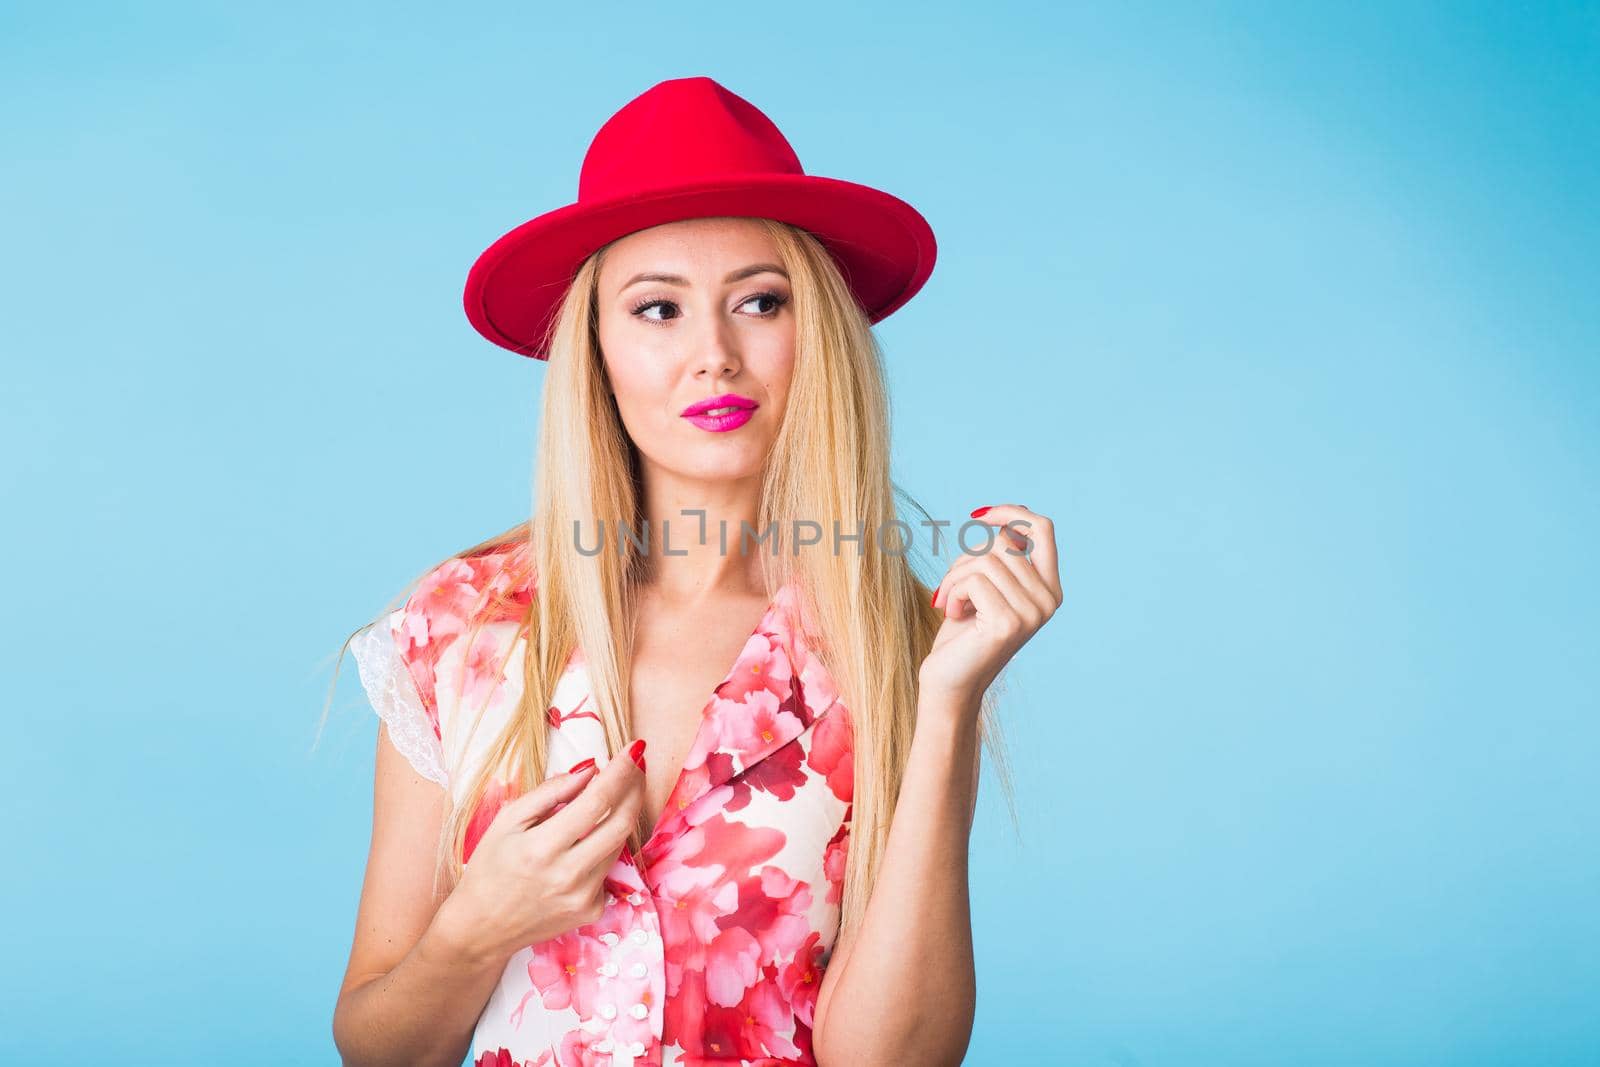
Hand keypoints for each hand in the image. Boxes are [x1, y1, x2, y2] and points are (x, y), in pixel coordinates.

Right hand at [438, 741, 646, 963]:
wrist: (481, 928)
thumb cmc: (489, 868)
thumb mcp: (508, 821)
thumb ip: (550, 792)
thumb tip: (590, 769)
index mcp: (542, 848)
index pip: (597, 801)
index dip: (621, 771)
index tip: (634, 749)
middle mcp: (568, 875)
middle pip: (622, 822)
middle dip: (635, 787)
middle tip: (636, 765)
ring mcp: (584, 897)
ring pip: (619, 844)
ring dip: (622, 814)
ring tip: (614, 793)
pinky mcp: (592, 911)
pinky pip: (609, 869)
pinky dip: (603, 847)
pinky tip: (588, 842)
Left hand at [921, 504, 1062, 707]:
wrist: (950, 682)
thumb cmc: (962, 633)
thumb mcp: (985, 586)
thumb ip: (998, 557)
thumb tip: (999, 518)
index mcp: (1049, 589)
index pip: (1043, 529)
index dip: (1012, 513)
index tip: (980, 515)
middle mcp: (1048, 600)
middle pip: (1001, 542)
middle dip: (965, 558)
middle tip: (953, 587)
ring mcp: (1031, 613)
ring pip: (984, 559)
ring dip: (955, 576)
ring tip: (951, 602)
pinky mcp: (1008, 623)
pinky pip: (973, 580)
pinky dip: (953, 592)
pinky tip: (952, 614)